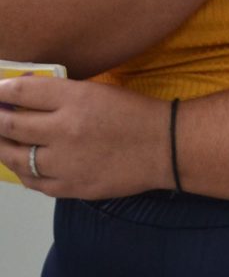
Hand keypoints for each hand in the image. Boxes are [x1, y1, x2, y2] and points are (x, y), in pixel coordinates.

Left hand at [0, 76, 169, 199]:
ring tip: (0, 141)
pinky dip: (22, 171)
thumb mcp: (101, 91)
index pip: (24, 92)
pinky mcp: (68, 187)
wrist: (163, 146)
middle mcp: (65, 130)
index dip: (4, 90)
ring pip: (15, 156)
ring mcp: (64, 162)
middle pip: (11, 125)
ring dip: (2, 147)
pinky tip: (21, 164)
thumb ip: (64, 94)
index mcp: (76, 99)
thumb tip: (28, 95)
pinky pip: (32, 181)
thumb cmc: (136, 114)